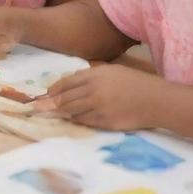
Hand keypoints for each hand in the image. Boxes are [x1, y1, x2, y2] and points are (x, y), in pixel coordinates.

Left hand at [37, 64, 166, 130]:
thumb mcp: (112, 71)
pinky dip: (76, 120)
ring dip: (61, 113)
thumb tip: (70, 83)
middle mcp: (93, 90)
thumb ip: (91, 76)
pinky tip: (72, 119)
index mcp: (95, 75)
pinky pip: (84, 121)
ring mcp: (97, 107)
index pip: (66, 83)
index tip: (44, 94)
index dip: (53, 90)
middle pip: (64, 99)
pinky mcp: (104, 122)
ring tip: (50, 115)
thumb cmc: (136, 83)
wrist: (156, 101)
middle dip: (49, 104)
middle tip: (37, 108)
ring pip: (71, 111)